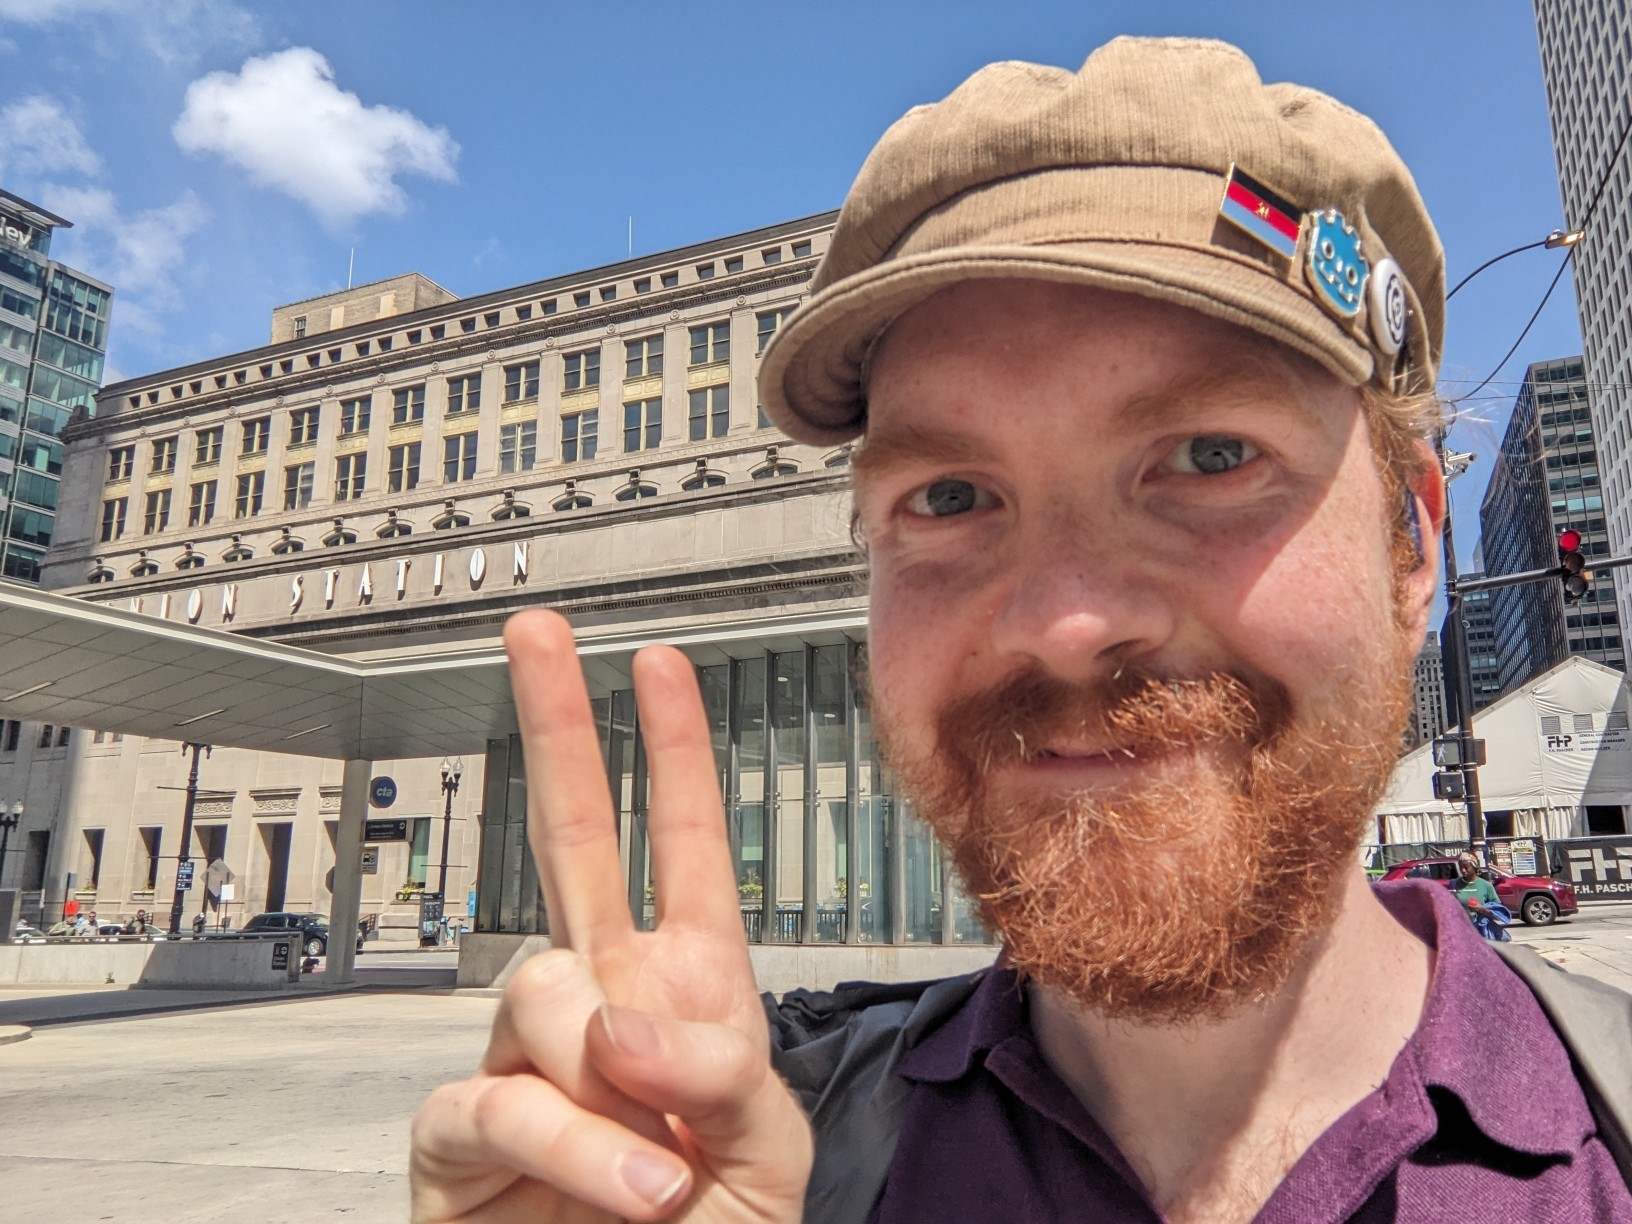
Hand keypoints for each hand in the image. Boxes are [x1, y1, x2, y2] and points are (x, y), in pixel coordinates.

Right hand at [410, 610, 812, 1221]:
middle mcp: (600, 1001)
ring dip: (609, 1081)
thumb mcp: (761, 1146)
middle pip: (570, 837)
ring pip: (540, 990)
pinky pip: (497, 1104)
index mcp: (687, 986)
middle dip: (559, 727)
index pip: (684, 845)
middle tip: (538, 632)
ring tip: (666, 1174)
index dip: (677, 753)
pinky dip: (568, 1146)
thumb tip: (615, 1020)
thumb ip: (717, 1071)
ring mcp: (527, 1059)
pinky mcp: (463, 1137)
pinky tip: (624, 1185)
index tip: (661, 663)